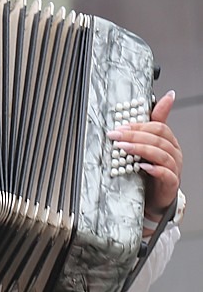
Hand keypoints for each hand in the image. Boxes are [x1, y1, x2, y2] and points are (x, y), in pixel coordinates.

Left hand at [107, 90, 182, 216]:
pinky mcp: (171, 182)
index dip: (138, 125)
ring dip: (141, 149)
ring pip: (162, 154)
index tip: (120, 125)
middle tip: (116, 135)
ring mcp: (174, 167)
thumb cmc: (150, 168)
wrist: (154, 195)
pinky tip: (142, 166)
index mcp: (168, 141)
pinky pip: (167, 174)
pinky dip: (155, 169)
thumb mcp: (147, 144)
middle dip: (135, 135)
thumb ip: (150, 124)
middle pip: (158, 138)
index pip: (158, 126)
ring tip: (124, 148)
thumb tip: (166, 96)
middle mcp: (173, 152)